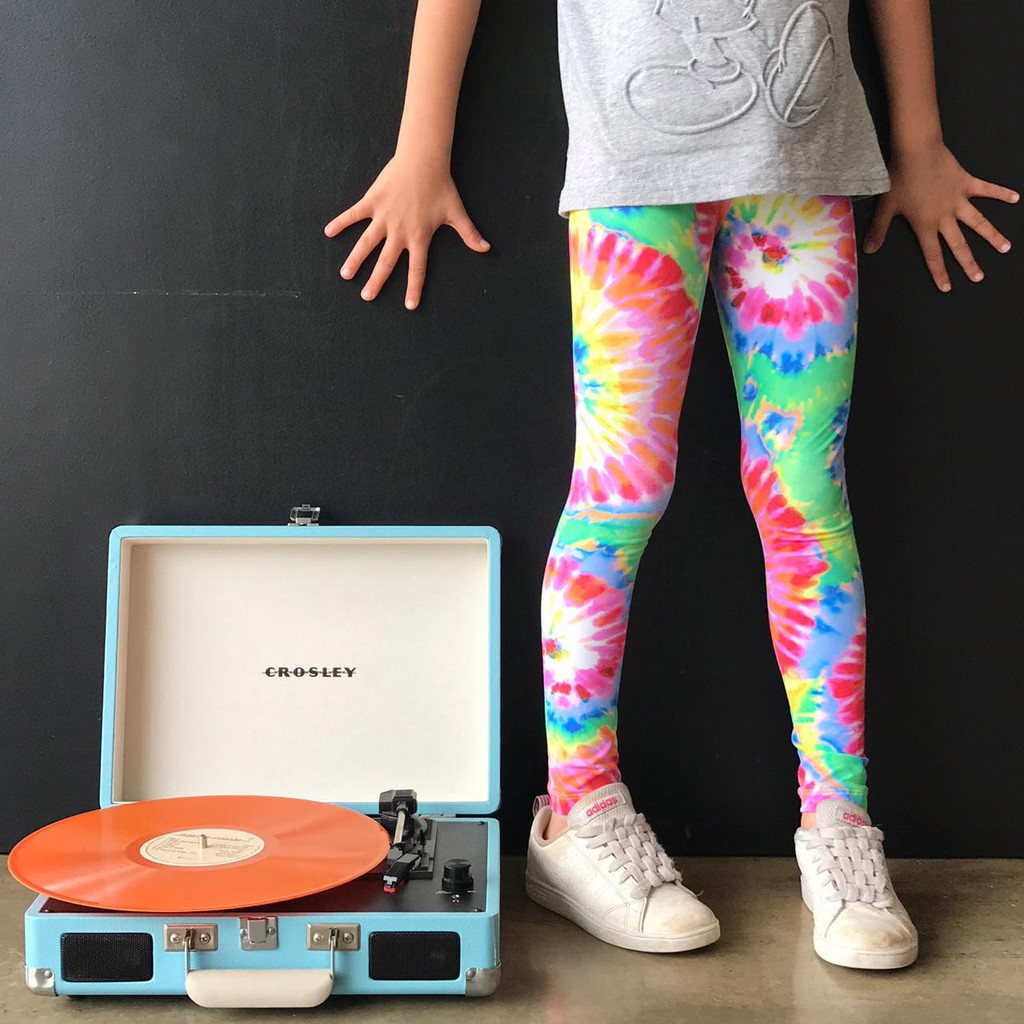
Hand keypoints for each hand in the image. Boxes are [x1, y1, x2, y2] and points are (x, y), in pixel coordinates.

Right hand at [323, 152, 489, 309]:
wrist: (423, 159)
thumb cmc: (441, 186)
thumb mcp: (456, 212)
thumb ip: (469, 234)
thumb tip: (486, 248)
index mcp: (419, 237)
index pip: (417, 269)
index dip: (414, 288)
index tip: (410, 306)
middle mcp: (399, 231)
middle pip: (387, 262)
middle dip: (377, 281)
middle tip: (367, 297)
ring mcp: (383, 216)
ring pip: (366, 243)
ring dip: (355, 259)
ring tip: (345, 275)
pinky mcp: (372, 201)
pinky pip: (353, 214)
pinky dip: (340, 222)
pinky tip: (327, 232)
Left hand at [863, 142, 1017, 291]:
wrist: (917, 152)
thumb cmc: (899, 179)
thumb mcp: (886, 207)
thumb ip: (878, 231)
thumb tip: (868, 250)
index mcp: (925, 225)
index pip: (933, 255)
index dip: (939, 272)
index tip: (947, 287)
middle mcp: (945, 217)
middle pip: (959, 245)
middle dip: (969, 263)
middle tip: (979, 277)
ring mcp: (959, 200)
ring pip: (979, 222)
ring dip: (992, 235)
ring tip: (1005, 248)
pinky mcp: (967, 183)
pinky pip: (987, 189)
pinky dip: (1001, 193)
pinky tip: (1016, 198)